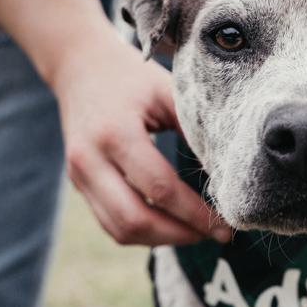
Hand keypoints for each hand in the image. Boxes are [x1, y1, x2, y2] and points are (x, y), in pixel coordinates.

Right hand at [50, 25, 230, 245]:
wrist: (79, 67)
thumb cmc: (132, 78)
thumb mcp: (167, 92)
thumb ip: (194, 130)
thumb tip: (227, 173)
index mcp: (115, 133)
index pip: (161, 188)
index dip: (195, 213)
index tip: (225, 224)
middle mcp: (90, 160)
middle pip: (136, 219)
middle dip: (181, 234)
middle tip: (215, 234)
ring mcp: (79, 176)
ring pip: (121, 229)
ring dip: (162, 239)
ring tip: (197, 233)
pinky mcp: (79, 185)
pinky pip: (111, 224)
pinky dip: (143, 233)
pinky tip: (171, 225)